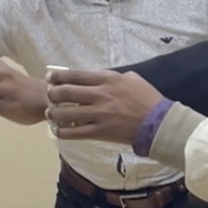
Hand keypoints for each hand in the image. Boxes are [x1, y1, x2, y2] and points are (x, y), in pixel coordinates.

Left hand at [45, 69, 164, 144]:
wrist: (158, 123)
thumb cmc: (147, 99)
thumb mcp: (132, 79)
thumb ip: (113, 77)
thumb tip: (100, 78)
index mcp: (108, 79)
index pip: (76, 75)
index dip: (59, 77)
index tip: (50, 78)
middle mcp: (100, 95)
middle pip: (66, 93)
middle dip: (52, 94)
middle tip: (49, 96)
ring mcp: (99, 114)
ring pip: (66, 114)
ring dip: (54, 114)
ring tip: (51, 114)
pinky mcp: (100, 132)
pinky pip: (75, 132)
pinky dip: (63, 132)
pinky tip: (59, 131)